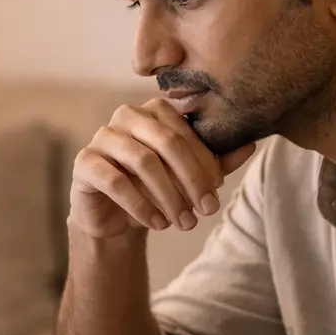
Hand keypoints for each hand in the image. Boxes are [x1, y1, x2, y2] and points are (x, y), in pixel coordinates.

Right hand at [68, 98, 256, 239]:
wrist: (116, 217)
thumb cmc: (157, 189)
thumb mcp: (191, 177)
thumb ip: (218, 160)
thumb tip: (251, 144)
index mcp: (155, 110)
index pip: (186, 130)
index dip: (204, 161)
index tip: (217, 191)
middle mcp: (127, 115)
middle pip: (166, 142)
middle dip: (191, 179)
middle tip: (207, 211)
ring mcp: (102, 136)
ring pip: (142, 161)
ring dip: (169, 196)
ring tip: (184, 223)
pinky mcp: (84, 162)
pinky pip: (114, 180)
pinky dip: (141, 205)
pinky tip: (158, 224)